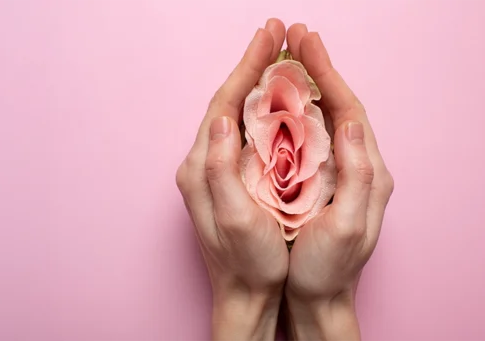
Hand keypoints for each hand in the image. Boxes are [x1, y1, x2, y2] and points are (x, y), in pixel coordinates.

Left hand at [175, 19, 290, 340]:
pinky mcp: (229, 180)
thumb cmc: (247, 263)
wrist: (246, 297)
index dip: (248, 67)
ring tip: (282, 55)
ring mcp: (215, 170)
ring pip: (238, 113)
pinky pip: (247, 131)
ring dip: (259, 81)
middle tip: (278, 32)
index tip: (271, 37)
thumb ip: (222, 167)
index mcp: (203, 167)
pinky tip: (281, 99)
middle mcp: (203, 163)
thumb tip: (224, 118)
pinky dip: (264, 107)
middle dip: (254, 64)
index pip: (225, 102)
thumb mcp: (234, 217)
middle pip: (229, 100)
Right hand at [280, 24, 394, 340]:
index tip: (306, 44)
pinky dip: (299, 111)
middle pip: (340, 105)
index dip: (327, 74)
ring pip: (326, 118)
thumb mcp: (346, 225)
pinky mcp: (328, 183)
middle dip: (318, 69)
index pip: (348, 109)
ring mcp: (344, 174)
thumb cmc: (328, 269)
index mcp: (368, 172)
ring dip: (309, 85)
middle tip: (295, 36)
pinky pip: (314, 136)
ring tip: (288, 57)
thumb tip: (351, 123)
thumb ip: (355, 174)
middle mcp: (361, 167)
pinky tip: (283, 100)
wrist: (321, 301)